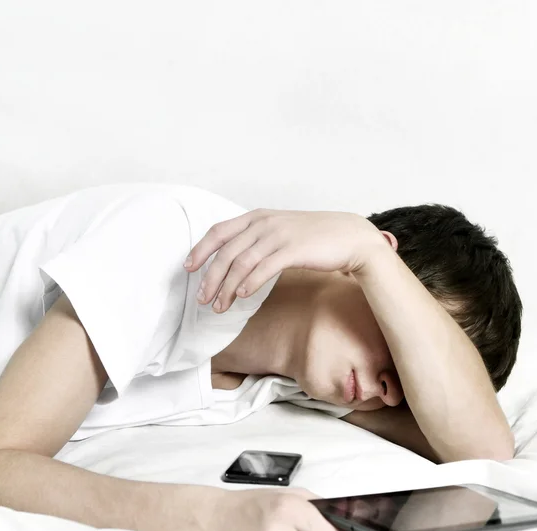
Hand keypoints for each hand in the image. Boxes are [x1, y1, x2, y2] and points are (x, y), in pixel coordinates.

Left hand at [184, 209, 386, 312]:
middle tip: (202, 299)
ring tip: (219, 307)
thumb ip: (256, 240)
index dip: (200, 250)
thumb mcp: (279, 231)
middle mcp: (264, 223)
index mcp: (257, 217)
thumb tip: (233, 261)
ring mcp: (279, 235)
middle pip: (226, 252)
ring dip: (227, 288)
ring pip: (242, 263)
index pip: (219, 232)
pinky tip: (242, 296)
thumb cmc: (313, 237)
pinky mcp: (294, 249)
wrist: (349, 236)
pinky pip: (265, 267)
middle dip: (210, 278)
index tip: (188, 268)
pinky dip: (250, 283)